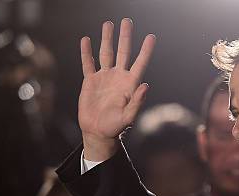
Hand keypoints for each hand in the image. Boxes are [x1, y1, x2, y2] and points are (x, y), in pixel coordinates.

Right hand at [78, 18, 155, 160]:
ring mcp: (104, 77)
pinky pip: (88, 63)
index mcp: (130, 84)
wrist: (97, 132)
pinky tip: (86, 40)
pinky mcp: (90, 81)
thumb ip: (137, 101)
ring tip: (108, 24)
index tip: (151, 37)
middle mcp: (118, 77)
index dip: (146, 50)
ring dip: (107, 39)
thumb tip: (146, 85)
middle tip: (127, 21)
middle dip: (125, 37)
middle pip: (123, 52)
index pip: (139, 63)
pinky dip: (87, 52)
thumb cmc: (115, 127)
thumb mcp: (128, 117)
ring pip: (106, 53)